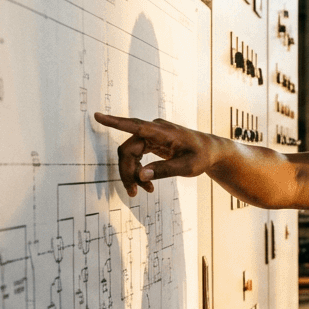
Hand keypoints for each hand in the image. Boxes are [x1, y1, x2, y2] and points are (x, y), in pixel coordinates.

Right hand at [94, 113, 223, 195]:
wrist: (211, 151)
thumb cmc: (202, 156)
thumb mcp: (187, 167)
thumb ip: (164, 170)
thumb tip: (141, 175)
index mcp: (162, 131)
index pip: (135, 125)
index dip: (115, 122)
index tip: (98, 116)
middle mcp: (154, 130)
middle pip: (128, 149)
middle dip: (127, 171)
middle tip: (134, 192)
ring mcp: (152, 135)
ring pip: (130, 154)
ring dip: (132, 173)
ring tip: (143, 191)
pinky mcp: (151, 142)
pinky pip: (137, 156)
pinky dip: (139, 170)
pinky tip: (146, 184)